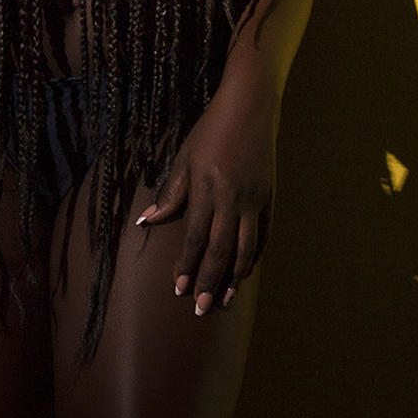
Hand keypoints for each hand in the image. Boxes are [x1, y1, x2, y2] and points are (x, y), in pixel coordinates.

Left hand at [135, 86, 276, 316]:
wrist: (250, 108)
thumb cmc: (210, 131)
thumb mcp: (184, 158)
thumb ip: (171, 193)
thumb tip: (147, 221)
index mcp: (207, 189)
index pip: (196, 237)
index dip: (187, 265)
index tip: (178, 289)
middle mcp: (233, 199)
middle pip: (221, 251)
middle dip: (210, 282)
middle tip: (201, 309)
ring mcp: (255, 200)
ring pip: (246, 249)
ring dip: (234, 278)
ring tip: (225, 301)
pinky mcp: (270, 198)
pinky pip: (263, 236)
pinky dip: (254, 257)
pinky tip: (244, 273)